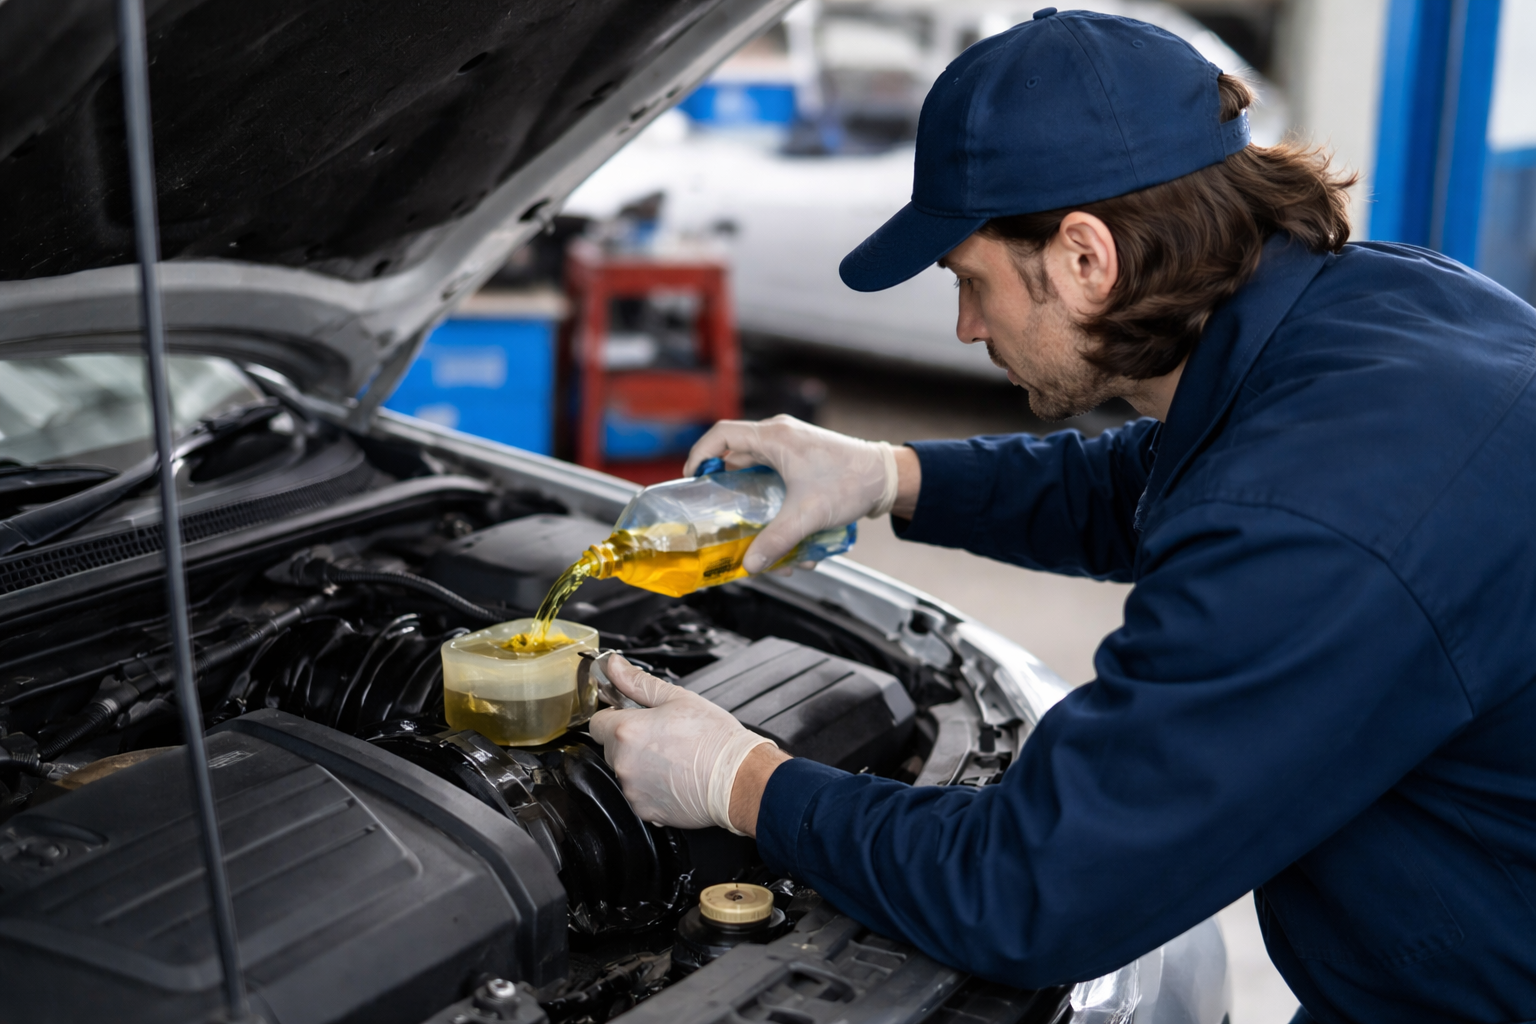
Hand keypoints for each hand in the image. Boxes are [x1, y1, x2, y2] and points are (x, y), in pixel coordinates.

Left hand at [588, 655, 776, 833]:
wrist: (737, 778)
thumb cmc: (713, 738)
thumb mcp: (676, 698)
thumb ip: (638, 682)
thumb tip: (614, 665)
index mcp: (626, 731)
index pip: (597, 722)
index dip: (615, 716)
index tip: (633, 716)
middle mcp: (623, 763)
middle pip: (611, 748)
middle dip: (630, 740)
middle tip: (662, 735)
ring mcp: (633, 790)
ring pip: (626, 772)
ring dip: (640, 764)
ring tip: (674, 757)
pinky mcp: (645, 810)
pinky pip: (639, 794)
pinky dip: (652, 787)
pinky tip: (675, 777)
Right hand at [685, 415, 899, 573]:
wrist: (887, 478)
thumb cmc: (851, 482)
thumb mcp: (808, 514)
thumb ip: (776, 540)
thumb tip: (750, 565)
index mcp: (775, 436)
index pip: (722, 435)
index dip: (700, 454)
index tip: (692, 480)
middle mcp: (780, 436)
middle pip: (737, 459)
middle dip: (730, 492)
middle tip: (719, 515)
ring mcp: (792, 448)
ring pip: (759, 475)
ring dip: (757, 504)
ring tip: (758, 532)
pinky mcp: (803, 462)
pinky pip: (777, 480)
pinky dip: (776, 504)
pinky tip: (787, 535)